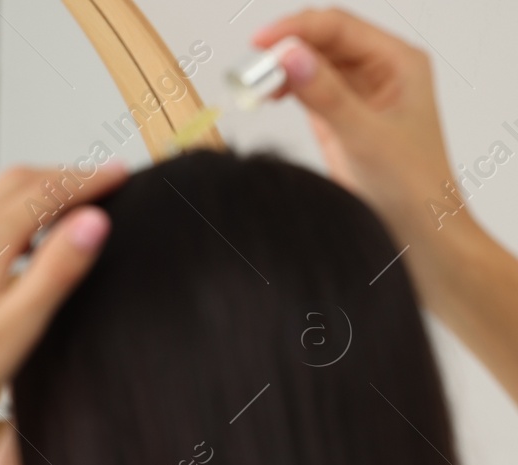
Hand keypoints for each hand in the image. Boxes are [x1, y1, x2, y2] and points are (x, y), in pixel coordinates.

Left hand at [0, 162, 125, 452]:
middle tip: (100, 184)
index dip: (88, 180)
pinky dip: (1, 209)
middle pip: (17, 181)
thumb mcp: (17, 327)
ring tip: (65, 207)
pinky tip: (13, 236)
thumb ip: (57, 268)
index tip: (119, 174)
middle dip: (62, 178)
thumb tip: (94, 220)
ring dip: (31, 191)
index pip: (46, 191)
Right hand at [252, 9, 456, 241]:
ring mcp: (358, 94)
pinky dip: (284, 89)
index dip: (297, 28)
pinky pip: (307, 90)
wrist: (417, 234)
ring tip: (253, 84)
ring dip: (281, 69)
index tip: (260, 42)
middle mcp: (379, 71)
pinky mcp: (339, 119)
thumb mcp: (364, 136)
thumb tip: (290, 56)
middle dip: (285, 48)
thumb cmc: (412, 187)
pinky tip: (268, 97)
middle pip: (323, 40)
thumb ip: (325, 94)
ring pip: (311, 64)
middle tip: (250, 67)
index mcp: (398, 62)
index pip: (339, 27)